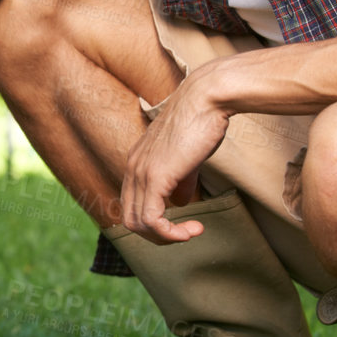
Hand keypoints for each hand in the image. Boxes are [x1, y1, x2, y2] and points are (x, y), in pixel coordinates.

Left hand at [120, 63, 230, 242]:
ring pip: (137, 223)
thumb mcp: (188, 157)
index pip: (132, 204)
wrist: (207, 98)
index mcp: (137, 162)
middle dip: (157, 235)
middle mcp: (132, 168)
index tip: (181, 223)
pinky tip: (192, 229)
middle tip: (185, 234)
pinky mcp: (155, 176)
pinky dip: (170, 233)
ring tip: (191, 232)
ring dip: (165, 237)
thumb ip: (180, 181)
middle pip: (129, 218)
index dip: (154, 221)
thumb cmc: (202, 122)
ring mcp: (141, 172)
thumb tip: (179, 203)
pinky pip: (152, 219)